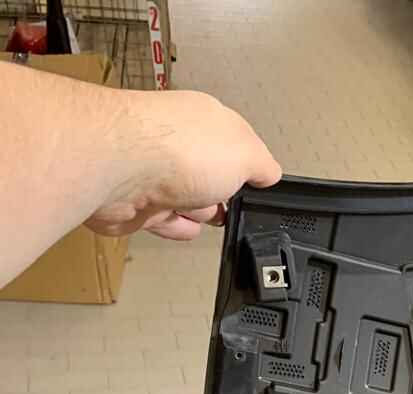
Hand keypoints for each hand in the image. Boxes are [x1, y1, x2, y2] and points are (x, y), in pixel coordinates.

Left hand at [85, 89, 281, 241]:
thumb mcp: (245, 153)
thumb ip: (263, 165)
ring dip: (200, 211)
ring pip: (186, 199)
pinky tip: (187, 229)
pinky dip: (177, 227)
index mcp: (204, 121)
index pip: (233, 143)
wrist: (119, 169)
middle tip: (237, 203)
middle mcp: (176, 143)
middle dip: (224, 191)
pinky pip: (164, 220)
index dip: (248, 164)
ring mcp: (154, 174)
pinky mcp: (135, 204)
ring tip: (210, 217)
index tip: (260, 184)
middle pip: (209, 172)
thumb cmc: (176, 149)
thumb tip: (270, 174)